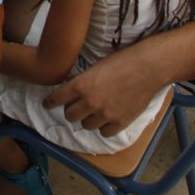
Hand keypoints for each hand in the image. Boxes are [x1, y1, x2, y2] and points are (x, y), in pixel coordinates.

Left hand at [42, 46, 165, 136]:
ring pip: (86, 125)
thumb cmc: (122, 61)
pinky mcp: (120, 122)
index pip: (57, 98)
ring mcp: (105, 114)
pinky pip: (104, 132)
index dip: (50, 102)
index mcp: (81, 85)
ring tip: (94, 112)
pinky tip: (107, 120)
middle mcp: (90, 102)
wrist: (148, 68)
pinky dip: (104, 127)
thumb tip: (74, 91)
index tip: (47, 104)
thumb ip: (84, 81)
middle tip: (77, 106)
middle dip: (71, 110)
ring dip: (88, 119)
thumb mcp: (96, 67)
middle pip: (70, 116)